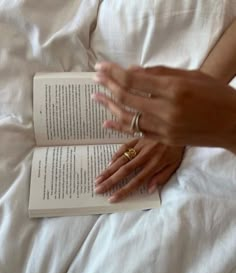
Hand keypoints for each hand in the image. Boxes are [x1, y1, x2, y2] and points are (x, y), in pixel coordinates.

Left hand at [92, 62, 235, 151]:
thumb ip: (160, 73)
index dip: (114, 73)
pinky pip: (138, 133)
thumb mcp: (191, 76)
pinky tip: (108, 121)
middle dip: (108, 86)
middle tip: (95, 79)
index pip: (134, 80)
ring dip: (110, 106)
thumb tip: (132, 71)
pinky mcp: (166, 140)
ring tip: (96, 98)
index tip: (101, 67)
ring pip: (128, 118)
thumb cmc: (216, 94)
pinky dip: (121, 126)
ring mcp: (165, 128)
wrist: (233, 123)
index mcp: (174, 89)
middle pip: (127, 98)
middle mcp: (166, 110)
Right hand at [95, 137, 184, 202]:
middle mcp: (145, 156)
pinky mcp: (137, 138)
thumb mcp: (175, 165)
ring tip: (98, 179)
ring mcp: (140, 146)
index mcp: (155, 164)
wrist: (177, 126)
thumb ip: (162, 177)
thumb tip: (150, 189)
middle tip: (97, 189)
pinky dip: (116, 154)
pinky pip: (124, 147)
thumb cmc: (177, 149)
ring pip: (121, 160)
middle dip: (110, 181)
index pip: (137, 181)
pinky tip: (109, 163)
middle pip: (124, 171)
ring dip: (109, 170)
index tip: (112, 198)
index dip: (124, 190)